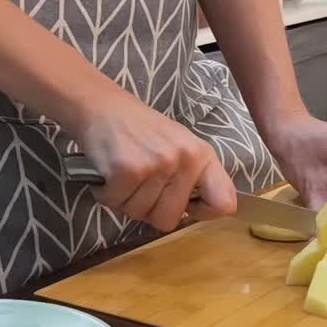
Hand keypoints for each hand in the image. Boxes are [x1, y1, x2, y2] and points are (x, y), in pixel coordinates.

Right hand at [74, 91, 237, 231]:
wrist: (102, 106)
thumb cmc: (141, 131)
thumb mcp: (180, 147)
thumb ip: (194, 178)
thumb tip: (196, 213)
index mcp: (202, 155)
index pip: (223, 203)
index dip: (203, 213)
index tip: (185, 205)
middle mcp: (185, 159)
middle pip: (168, 220)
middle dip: (148, 210)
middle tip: (140, 184)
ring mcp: (157, 164)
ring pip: (139, 214)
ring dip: (125, 200)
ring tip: (125, 173)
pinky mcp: (128, 170)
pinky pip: (116, 204)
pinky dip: (107, 194)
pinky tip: (109, 173)